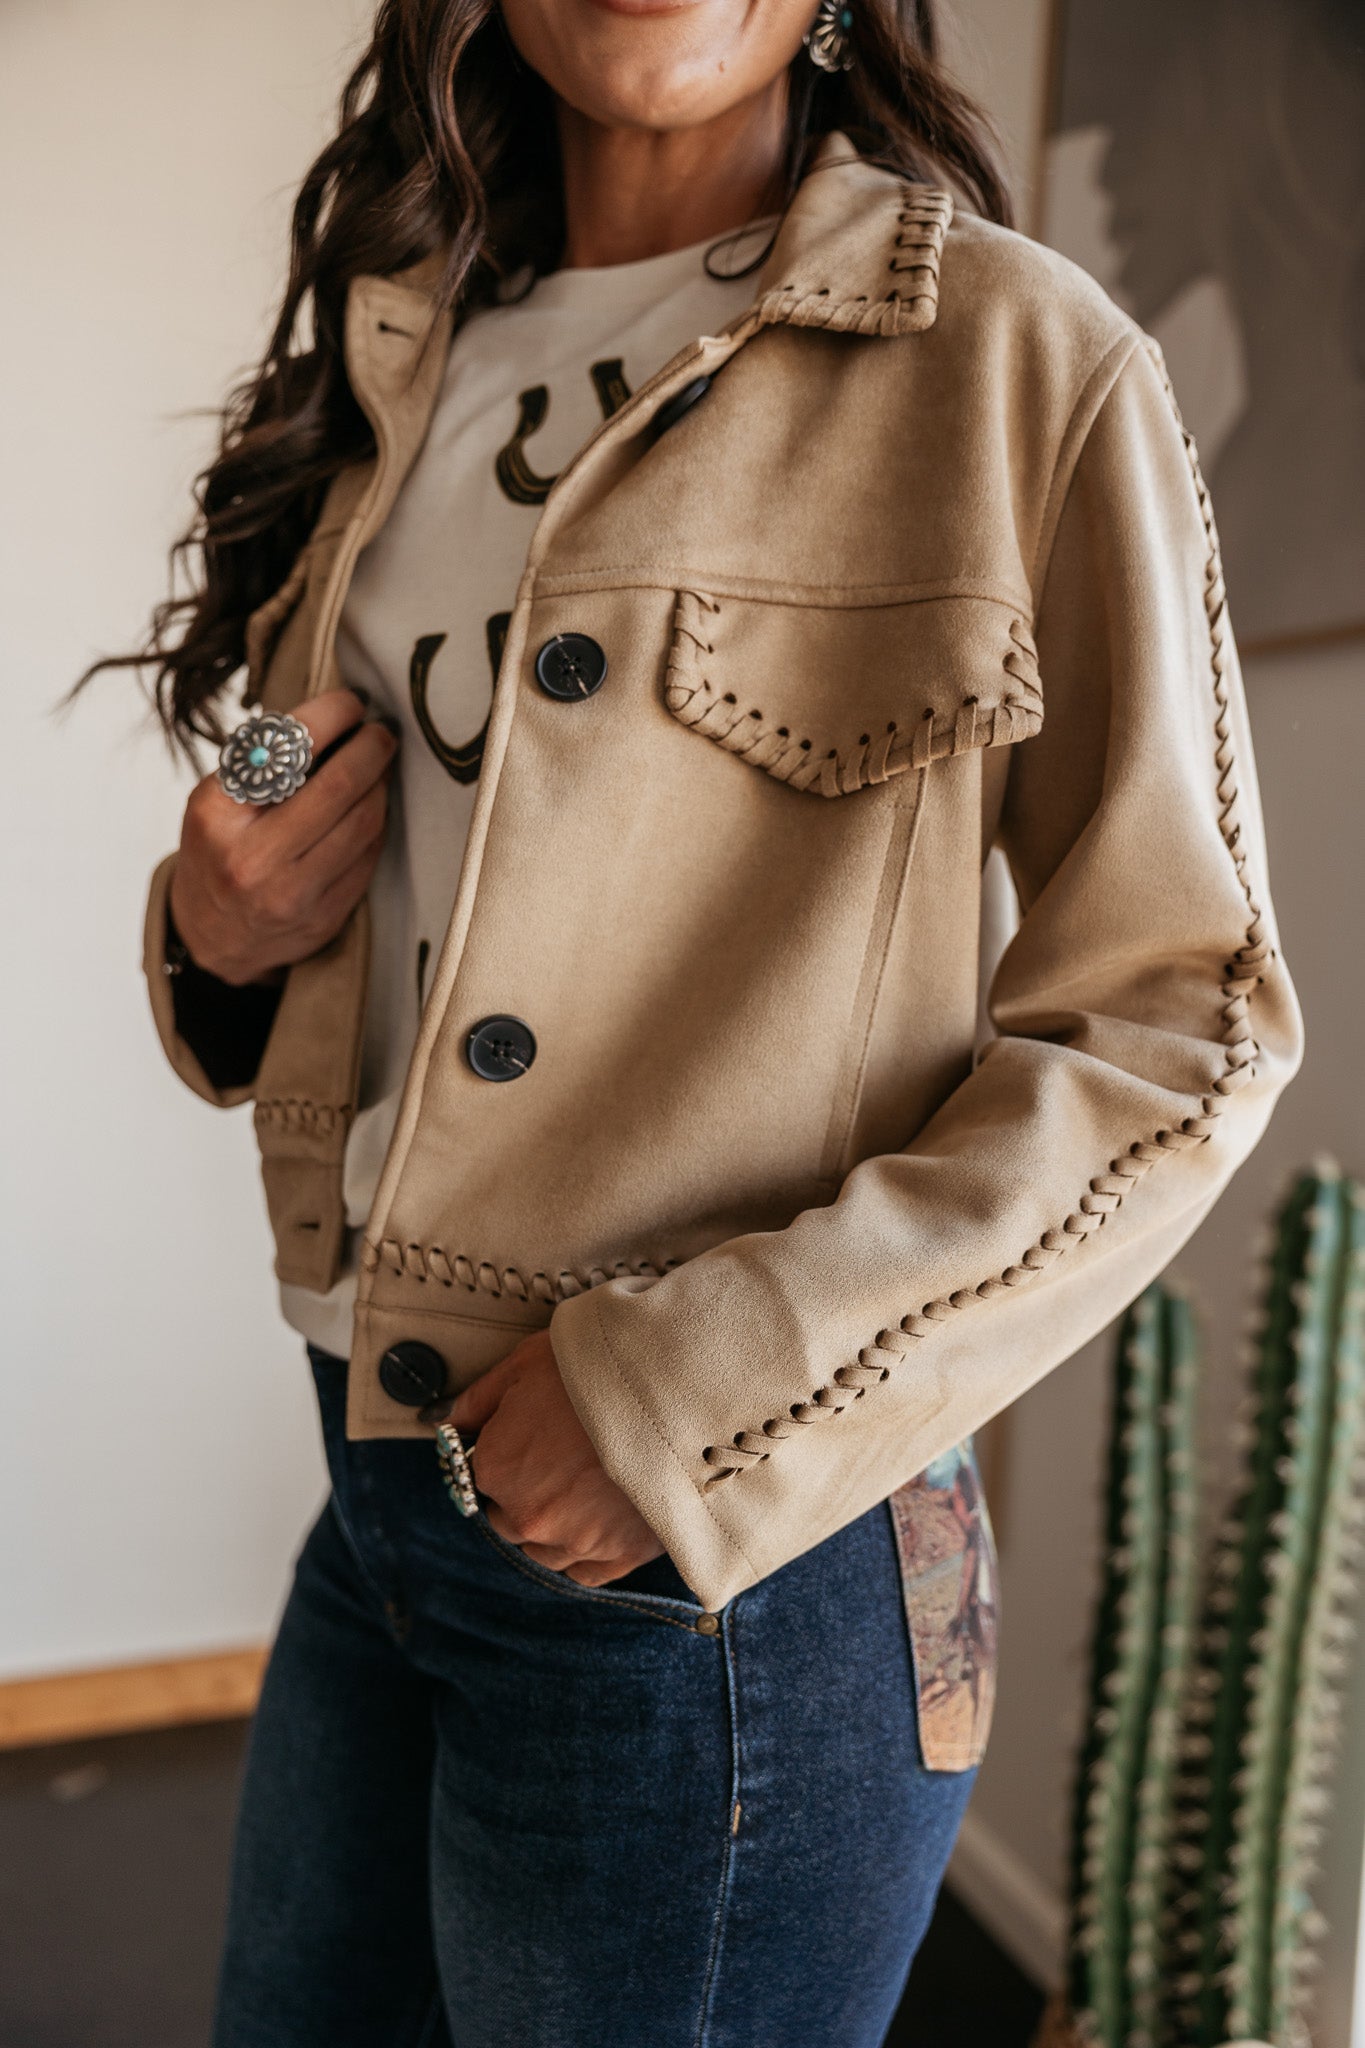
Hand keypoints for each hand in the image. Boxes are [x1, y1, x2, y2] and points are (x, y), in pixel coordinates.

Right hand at [168, 690, 397, 985]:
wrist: (211, 936)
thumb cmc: (218, 850)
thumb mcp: (216, 801)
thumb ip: (265, 764)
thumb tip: (335, 718)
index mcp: (218, 813)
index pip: (287, 748)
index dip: (332, 716)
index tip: (352, 702)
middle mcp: (253, 857)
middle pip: (338, 787)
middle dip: (371, 748)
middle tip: (382, 731)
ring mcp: (291, 893)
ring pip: (364, 823)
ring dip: (381, 786)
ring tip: (380, 766)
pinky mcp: (323, 917)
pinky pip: (369, 857)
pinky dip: (377, 824)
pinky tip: (373, 807)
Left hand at [451, 1331, 663, 1587]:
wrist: (679, 1390)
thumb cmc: (598, 1370)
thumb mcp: (525, 1363)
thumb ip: (477, 1400)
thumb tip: (448, 1422)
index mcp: (497, 1468)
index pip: (479, 1475)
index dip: (505, 1451)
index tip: (531, 1434)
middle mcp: (528, 1514)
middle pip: (509, 1517)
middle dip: (526, 1491)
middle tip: (563, 1456)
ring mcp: (575, 1540)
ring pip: (544, 1549)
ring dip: (555, 1524)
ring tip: (586, 1485)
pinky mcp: (621, 1555)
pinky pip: (585, 1572)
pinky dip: (587, 1550)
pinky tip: (601, 1518)